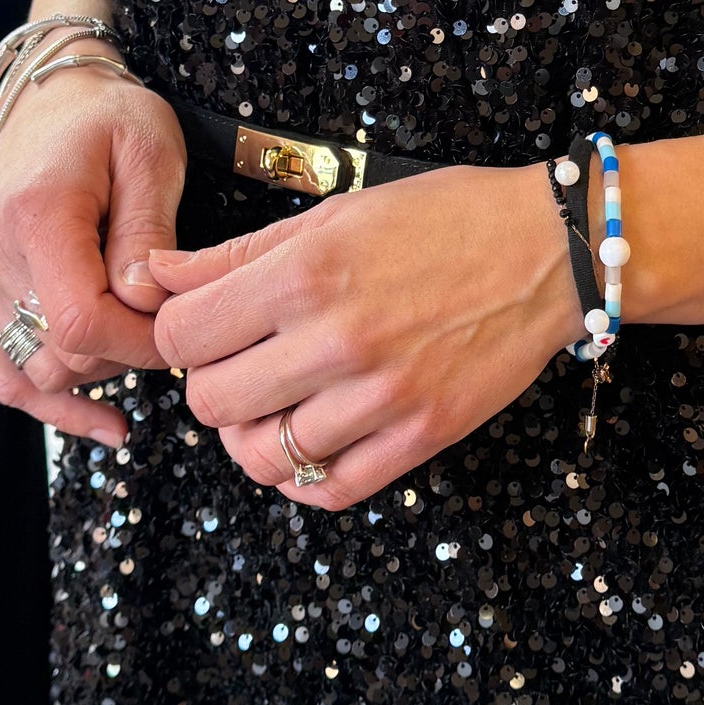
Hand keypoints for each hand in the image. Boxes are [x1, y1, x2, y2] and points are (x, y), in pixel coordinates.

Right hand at [0, 65, 186, 446]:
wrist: (54, 101)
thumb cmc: (111, 119)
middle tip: (173, 326)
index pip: (79, 322)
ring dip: (98, 372)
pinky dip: (55, 403)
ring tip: (143, 344)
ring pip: (36, 370)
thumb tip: (142, 305)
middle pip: (60, 353)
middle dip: (127, 355)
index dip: (139, 344)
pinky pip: (7, 373)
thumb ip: (146, 233)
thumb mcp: (149, 154)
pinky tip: (108, 425)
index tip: (183, 331)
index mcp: (35, 215)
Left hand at [151, 165, 582, 508]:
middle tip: (241, 364)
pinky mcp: (421, 437)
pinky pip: (328, 489)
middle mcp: (337, 340)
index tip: (205, 327)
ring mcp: (381, 397)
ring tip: (274, 407)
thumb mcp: (334, 215)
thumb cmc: (443, 218)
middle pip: (212, 401)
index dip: (179, 333)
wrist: (550, 250)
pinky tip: (308, 445)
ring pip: (262, 455)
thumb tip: (153, 276)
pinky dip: (301, 478)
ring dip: (252, 436)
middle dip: (212, 384)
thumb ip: (237, 254)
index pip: (183, 334)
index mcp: (306, 274)